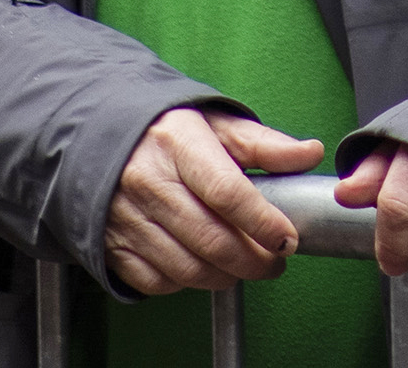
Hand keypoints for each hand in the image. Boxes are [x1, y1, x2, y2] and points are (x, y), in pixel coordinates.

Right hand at [105, 109, 318, 295]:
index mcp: (178, 145)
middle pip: (209, 237)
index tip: (288, 238)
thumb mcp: (216, 124)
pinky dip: (187, 283)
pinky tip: (206, 268)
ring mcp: (126, 218)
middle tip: (276, 261)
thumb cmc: (167, 133)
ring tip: (248, 267)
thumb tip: (309, 154)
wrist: (98, 139)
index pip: (226, 192)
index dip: (263, 221)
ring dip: (226, 276)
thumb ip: (264, 143)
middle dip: (253, 260)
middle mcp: (148, 183)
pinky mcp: (112, 245)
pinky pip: (155, 280)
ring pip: (185, 266)